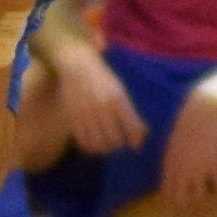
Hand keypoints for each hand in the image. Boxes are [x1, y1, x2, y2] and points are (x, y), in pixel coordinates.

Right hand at [54, 40, 147, 155]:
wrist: (77, 67)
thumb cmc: (103, 80)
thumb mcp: (120, 91)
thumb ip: (131, 112)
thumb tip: (143, 133)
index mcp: (117, 99)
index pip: (132, 128)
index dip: (136, 141)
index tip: (135, 144)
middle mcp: (102, 107)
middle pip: (115, 140)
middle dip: (119, 145)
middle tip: (118, 142)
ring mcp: (86, 113)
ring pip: (99, 144)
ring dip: (105, 149)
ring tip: (106, 145)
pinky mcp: (73, 117)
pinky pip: (83, 141)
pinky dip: (90, 147)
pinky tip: (94, 143)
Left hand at [159, 87, 216, 214]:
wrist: (203, 110)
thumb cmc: (188, 121)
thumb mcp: (173, 141)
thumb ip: (171, 159)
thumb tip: (172, 173)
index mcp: (170, 163)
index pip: (166, 193)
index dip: (173, 202)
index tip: (183, 201)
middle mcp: (182, 169)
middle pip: (181, 200)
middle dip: (189, 204)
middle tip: (197, 200)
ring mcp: (198, 167)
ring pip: (200, 196)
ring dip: (206, 196)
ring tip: (211, 191)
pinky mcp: (215, 163)